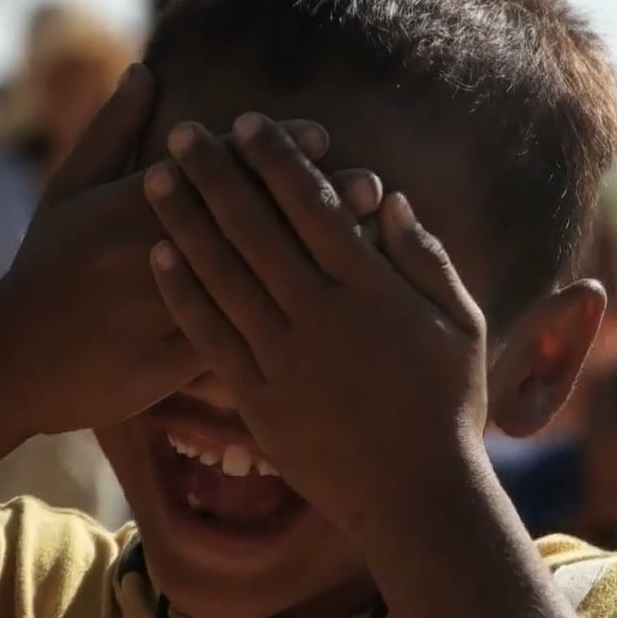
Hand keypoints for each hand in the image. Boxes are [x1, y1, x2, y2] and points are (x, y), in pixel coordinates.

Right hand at [0, 71, 356, 436]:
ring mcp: (161, 312)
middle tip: (372, 186)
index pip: (213, 170)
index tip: (321, 136)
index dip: (270, 154)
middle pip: (244, 223)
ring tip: (370, 250)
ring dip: (311, 265)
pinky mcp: (169, 365)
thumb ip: (111, 131)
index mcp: (128, 207)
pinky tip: (333, 321)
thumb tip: (146, 69)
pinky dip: (283, 331)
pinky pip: (233, 346)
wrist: (10, 362)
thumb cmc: (44, 269)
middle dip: (310, 205)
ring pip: (249, 283)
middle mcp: (150, 255)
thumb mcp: (68, 192)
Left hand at [144, 112, 488, 535]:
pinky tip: (160, 256)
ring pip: (222, 273)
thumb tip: (389, 197)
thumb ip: (426, 258)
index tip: (249, 123)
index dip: (277, 158)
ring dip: (185, 220)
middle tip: (184, 133)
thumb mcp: (460, 324)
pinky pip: (209, 333)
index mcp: (371, 289)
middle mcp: (320, 315)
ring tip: (156, 179)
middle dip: (216, 173)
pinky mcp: (257, 397)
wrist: (415, 494)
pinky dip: (184, 291)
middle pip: (255, 227)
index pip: (313, 204)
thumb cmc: (448, 405)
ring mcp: (283, 357)